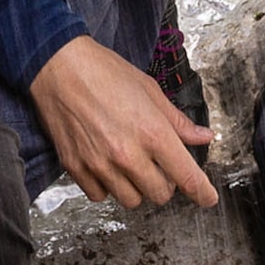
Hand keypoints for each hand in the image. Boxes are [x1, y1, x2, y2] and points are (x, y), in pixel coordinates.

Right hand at [30, 36, 215, 209]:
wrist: (57, 65)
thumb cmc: (102, 71)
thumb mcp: (149, 90)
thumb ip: (177, 121)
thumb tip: (203, 137)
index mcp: (152, 132)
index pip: (187, 177)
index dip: (202, 193)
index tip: (207, 198)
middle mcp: (128, 154)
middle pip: (160, 195)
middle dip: (164, 182)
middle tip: (156, 163)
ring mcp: (100, 164)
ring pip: (131, 200)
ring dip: (135, 187)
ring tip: (128, 163)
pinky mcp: (76, 167)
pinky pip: (100, 196)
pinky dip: (106, 186)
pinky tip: (105, 165)